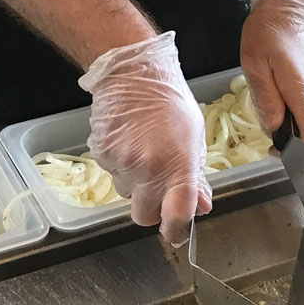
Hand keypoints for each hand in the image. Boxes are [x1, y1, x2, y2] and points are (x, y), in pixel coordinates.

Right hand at [80, 32, 211, 245]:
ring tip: (142, 151)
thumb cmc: (169, 100)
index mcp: (178, 166)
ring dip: (134, 183)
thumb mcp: (194, 136)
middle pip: (143, 217)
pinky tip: (127, 141)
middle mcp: (149, 170)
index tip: (176, 232)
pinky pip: (111, 173)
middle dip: (151, 209)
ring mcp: (122, 163)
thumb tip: (202, 205)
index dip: (175, 231)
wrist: (132, 72)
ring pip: (126, 193)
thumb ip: (196, 175)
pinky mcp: (101, 154)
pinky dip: (119, 164)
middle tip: (157, 188)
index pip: (177, 215)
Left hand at [240, 0, 303, 145]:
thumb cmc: (270, 30)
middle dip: (286, 131)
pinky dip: (293, 103)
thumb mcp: (256, 65)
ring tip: (268, 94)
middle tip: (263, 116)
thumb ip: (266, 100)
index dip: (297, 151)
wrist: (293, 4)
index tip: (277, 151)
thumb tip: (273, 129)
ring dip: (288, 115)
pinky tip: (277, 86)